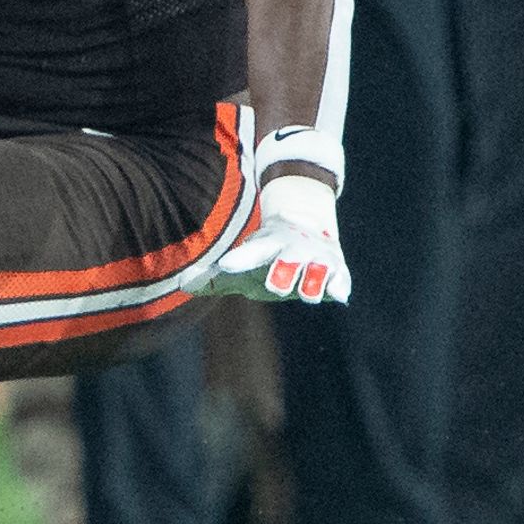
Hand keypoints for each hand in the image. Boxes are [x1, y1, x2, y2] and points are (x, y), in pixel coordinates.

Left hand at [206, 174, 350, 304]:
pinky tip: (336, 295)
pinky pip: (340, 279)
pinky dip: (338, 286)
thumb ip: (215, 279)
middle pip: (288, 262)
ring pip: (316, 272)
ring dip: (311, 281)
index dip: (240, 260)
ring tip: (307, 294)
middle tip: (273, 285)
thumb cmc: (267, 255)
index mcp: (266, 248)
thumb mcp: (243, 264)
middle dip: (282, 272)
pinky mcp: (337, 271)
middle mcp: (292, 251)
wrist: (306, 229)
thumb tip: (183, 285)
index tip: (226, 266)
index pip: (252, 253)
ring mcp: (316, 260)